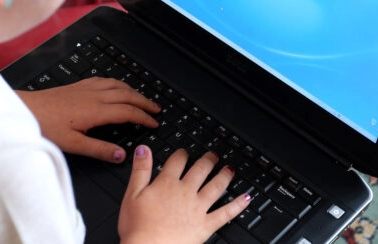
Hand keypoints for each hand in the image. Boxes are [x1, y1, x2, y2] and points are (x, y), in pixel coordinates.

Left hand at [17, 77, 159, 162]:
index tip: (154, 122)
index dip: (144, 117)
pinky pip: (104, 80)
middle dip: (144, 102)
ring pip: (117, 85)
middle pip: (127, 95)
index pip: (128, 112)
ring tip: (142, 98)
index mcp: (96, 110)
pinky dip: (117, 83)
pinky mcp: (78, 85)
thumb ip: (99, 149)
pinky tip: (116, 86)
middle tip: (156, 109)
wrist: (25, 109)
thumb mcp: (73, 144)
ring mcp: (86, 88)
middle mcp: (94, 96)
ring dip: (133, 91)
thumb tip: (121, 155)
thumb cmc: (45, 126)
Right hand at [118, 146, 250, 243]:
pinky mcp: (206, 225)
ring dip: (224, 176)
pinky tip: (246, 198)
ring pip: (216, 186)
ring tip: (230, 169)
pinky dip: (238, 205)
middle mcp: (185, 192)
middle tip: (213, 155)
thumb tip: (143, 149)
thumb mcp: (132, 194)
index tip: (184, 152)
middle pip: (200, 170)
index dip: (182, 154)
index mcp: (167, 183)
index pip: (177, 161)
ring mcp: (198, 208)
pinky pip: (226, 213)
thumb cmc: (138, 227)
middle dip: (208, 160)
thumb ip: (140, 170)